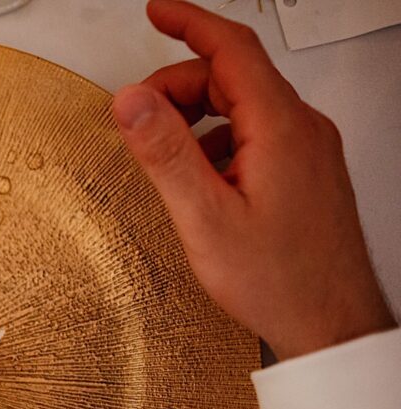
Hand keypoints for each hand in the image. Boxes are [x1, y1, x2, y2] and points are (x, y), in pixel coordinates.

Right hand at [112, 0, 395, 359]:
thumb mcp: (205, 219)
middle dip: (178, 86)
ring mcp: (308, 150)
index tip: (157, 11)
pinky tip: (201, 176)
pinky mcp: (307, 171)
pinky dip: (219, 139)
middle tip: (137, 116)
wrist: (330, 323)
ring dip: (197, 116)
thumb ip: (165, 155)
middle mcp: (302, 130)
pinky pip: (257, 132)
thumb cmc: (280, 281)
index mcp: (280, 129)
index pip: (231, 49)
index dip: (188, 23)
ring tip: (165, 154)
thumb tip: (132, 102)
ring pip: (244, 105)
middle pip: (232, 77)